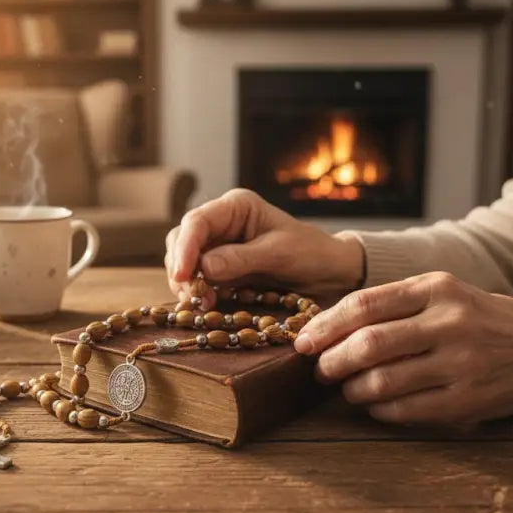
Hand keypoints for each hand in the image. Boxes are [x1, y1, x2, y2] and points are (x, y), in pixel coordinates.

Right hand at [165, 189, 363, 307]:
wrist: (331, 272)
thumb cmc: (311, 253)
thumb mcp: (279, 254)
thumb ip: (241, 259)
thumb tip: (204, 268)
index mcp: (236, 207)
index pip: (197, 222)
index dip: (184, 248)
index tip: (182, 276)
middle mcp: (222, 223)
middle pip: (182, 239)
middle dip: (181, 267)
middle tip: (190, 296)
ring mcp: (219, 246)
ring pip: (185, 261)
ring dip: (186, 283)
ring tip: (200, 304)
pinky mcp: (221, 269)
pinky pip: (198, 279)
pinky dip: (196, 292)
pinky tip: (205, 306)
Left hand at [294, 272, 512, 423]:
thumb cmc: (475, 318)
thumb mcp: (439, 293)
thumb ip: (389, 303)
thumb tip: (326, 325)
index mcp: (434, 288)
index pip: (363, 304)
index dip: (324, 326)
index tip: (302, 342)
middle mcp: (448, 321)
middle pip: (368, 345)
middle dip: (332, 362)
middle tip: (321, 370)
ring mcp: (460, 362)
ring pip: (382, 381)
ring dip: (352, 390)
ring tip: (347, 389)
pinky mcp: (467, 399)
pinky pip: (405, 410)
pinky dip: (379, 410)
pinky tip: (375, 405)